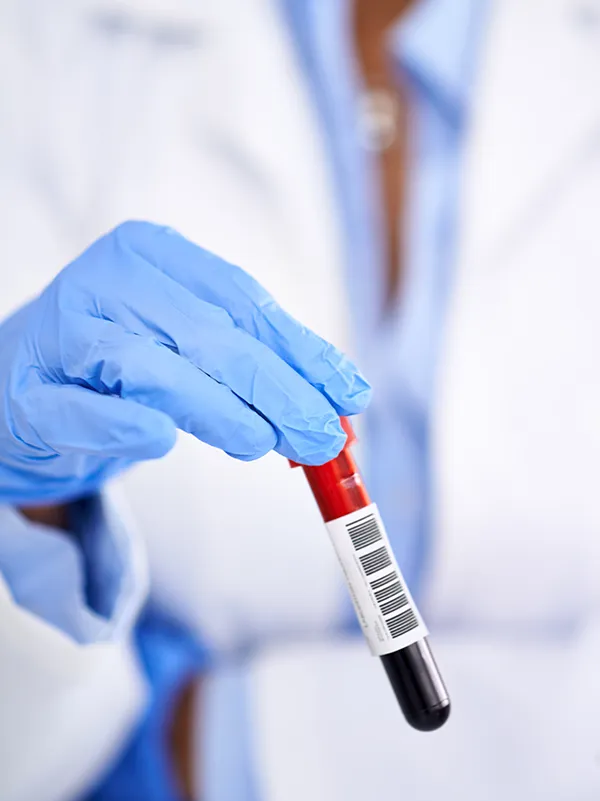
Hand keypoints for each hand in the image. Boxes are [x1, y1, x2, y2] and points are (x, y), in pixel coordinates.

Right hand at [0, 221, 370, 504]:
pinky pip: (81, 409)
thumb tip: (337, 399)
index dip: (302, 350)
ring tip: (265, 443)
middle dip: (277, 389)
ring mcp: (63, 331)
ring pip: (152, 368)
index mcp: (153, 255)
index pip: (243, 302)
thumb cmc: (116, 366)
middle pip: (210, 335)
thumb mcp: (187, 348)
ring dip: (217, 410)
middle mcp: (108, 280)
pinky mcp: (29, 390)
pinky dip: (121, 425)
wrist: (18, 386)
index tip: (350, 393)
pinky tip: (159, 439)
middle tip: (324, 437)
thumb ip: (253, 363)